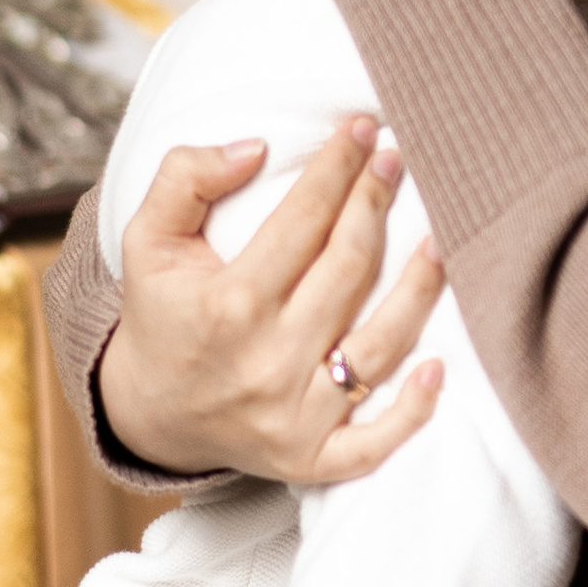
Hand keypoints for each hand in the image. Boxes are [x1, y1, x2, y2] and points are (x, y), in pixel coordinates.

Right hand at [97, 116, 445, 486]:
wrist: (150, 416)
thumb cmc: (162, 315)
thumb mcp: (147, 241)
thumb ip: (184, 179)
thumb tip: (256, 149)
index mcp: (227, 305)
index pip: (302, 221)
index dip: (338, 167)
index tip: (363, 128)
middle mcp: (265, 361)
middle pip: (347, 270)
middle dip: (376, 204)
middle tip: (396, 159)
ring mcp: (293, 416)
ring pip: (379, 346)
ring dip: (419, 290)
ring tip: (440, 238)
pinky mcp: (311, 458)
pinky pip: (374, 443)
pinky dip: (413, 410)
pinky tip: (440, 366)